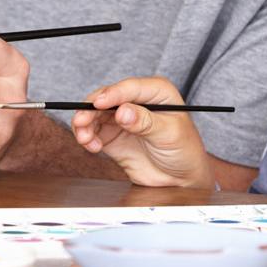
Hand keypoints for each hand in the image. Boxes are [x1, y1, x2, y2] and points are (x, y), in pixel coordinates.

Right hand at [70, 77, 214, 188]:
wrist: (180, 178)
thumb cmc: (184, 150)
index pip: (130, 88)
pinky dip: (87, 137)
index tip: (97, 104)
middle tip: (81, 122)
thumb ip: (146, 122)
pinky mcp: (112, 135)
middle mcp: (136, 101)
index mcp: (156, 91)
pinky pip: (93, 131)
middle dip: (90, 109)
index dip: (112, 94)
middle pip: (106, 97)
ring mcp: (122, 118)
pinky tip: (92, 146)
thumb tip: (123, 112)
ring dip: (84, 124)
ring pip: (95, 113)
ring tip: (85, 138)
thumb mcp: (169, 134)